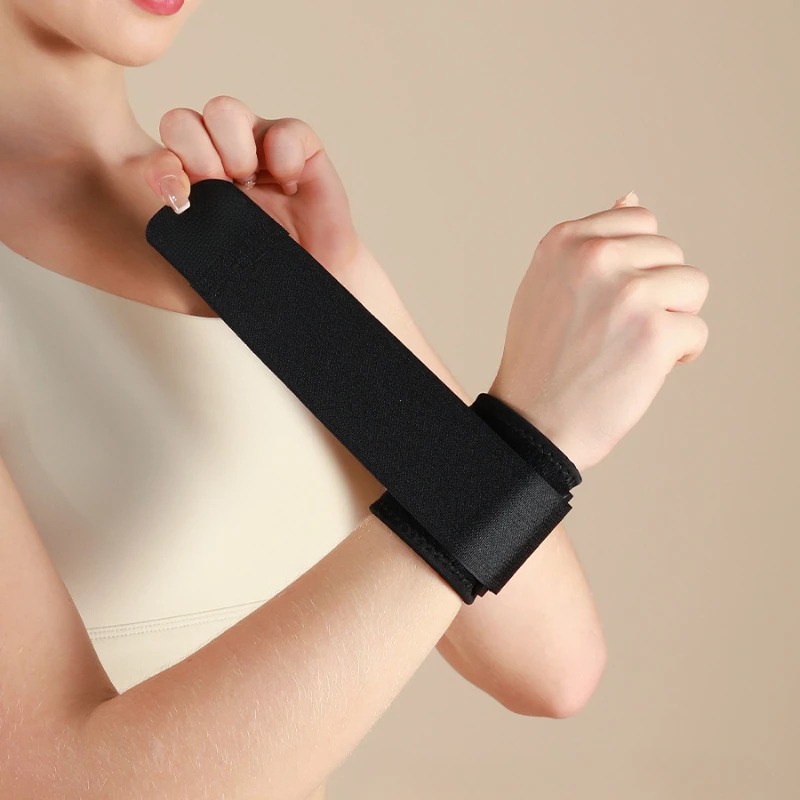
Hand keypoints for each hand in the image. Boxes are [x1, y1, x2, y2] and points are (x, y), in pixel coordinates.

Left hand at [142, 95, 360, 274]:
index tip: (177, 199)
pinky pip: (285, 129)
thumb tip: (175, 201)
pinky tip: (289, 185)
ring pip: (224, 111)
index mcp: (196, 184)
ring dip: (231, 146)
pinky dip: (283, 153)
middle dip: (196, 154)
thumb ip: (191, 229)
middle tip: (219, 188)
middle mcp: (223, 158)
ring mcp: (261, 149)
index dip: (162, 169)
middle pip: (184, 122)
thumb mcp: (217, 257)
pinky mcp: (303, 149)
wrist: (312, 292)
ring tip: (250, 181)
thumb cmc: (265, 273)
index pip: (162, 157)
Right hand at [490, 192, 709, 473]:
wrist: (531, 422)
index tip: (605, 302)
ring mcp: (628, 292)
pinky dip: (678, 355)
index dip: (635, 266)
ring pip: (693, 286)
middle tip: (613, 332)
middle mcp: (596, 256)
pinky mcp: (655, 332)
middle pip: (671, 253)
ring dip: (671, 319)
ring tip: (628, 348)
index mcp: (566, 240)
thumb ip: (590, 243)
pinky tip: (639, 370)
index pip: (640, 222)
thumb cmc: (540, 360)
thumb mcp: (549, 284)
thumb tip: (632, 195)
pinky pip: (697, 331)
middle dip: (655, 292)